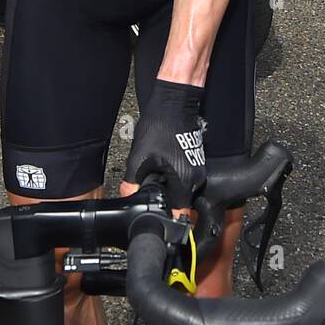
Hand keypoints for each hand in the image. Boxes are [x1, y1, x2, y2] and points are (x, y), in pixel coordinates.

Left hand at [122, 79, 205, 210]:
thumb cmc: (161, 126)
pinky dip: (174, 174)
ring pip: (182, 188)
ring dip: (169, 185)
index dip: (169, 220)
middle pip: (180, 200)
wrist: (174, 102)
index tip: (161, 222)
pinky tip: (163, 161)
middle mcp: (196, 177)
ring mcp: (198, 167)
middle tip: (151, 186)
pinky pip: (185, 175)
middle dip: (165, 198)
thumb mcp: (139, 158)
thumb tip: (127, 196)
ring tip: (156, 170)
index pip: (181, 213)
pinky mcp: (195, 158)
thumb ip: (131, 183)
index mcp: (184, 181)